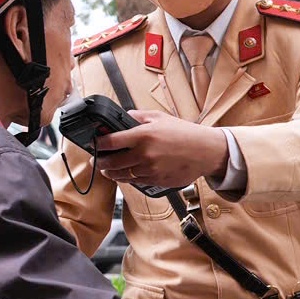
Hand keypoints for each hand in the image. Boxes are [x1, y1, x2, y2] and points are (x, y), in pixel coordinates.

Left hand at [97, 111, 229, 188]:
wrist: (206, 152)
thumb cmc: (185, 134)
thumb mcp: (160, 118)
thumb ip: (138, 116)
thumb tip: (124, 116)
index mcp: (143, 136)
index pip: (111, 142)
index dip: (97, 144)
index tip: (93, 145)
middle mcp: (144, 154)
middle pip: (112, 163)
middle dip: (100, 163)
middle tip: (96, 161)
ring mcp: (150, 170)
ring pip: (122, 176)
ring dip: (112, 173)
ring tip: (108, 170)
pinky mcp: (157, 180)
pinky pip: (136, 182)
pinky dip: (128, 178)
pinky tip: (126, 174)